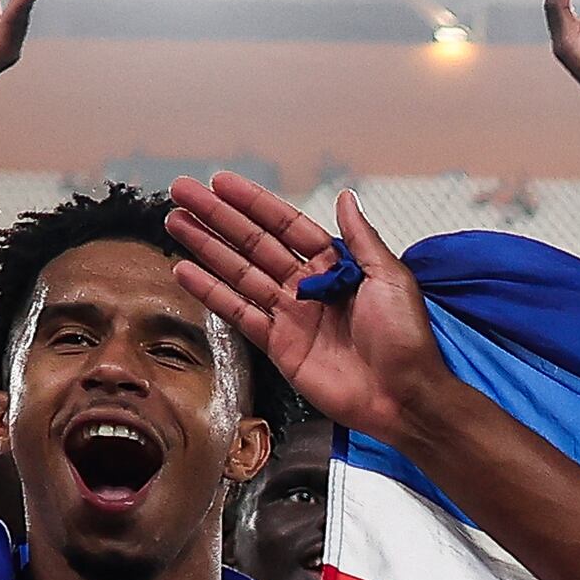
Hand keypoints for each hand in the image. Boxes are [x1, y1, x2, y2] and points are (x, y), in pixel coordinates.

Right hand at [164, 177, 442, 437]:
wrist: (403, 396)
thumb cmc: (405, 338)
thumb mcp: (391, 279)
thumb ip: (362, 239)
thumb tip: (345, 195)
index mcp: (337, 266)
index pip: (286, 226)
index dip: (253, 204)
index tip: (221, 183)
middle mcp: (308, 286)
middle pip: (254, 243)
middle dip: (218, 217)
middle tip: (182, 192)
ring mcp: (291, 315)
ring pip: (239, 272)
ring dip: (206, 247)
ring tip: (175, 222)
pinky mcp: (278, 345)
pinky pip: (239, 313)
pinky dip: (211, 293)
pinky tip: (185, 271)